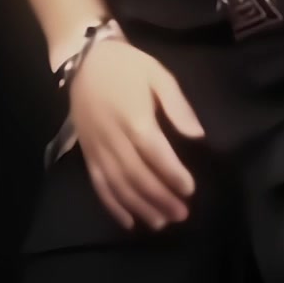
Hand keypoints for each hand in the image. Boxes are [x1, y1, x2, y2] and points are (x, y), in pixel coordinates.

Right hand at [69, 37, 204, 230]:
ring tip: (161, 222)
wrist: (86, 60)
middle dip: (161, 198)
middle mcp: (114, 139)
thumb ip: (178, 106)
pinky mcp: (87, 155)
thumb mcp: (159, 75)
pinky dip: (113, 206)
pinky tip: (129, 221)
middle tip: (182, 214)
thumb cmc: (128, 66)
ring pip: (119, 186)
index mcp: (135, 118)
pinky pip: (99, 186)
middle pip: (138, 176)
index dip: (173, 174)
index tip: (190, 190)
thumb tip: (197, 135)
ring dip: (141, 207)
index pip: (156, 154)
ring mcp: (98, 149)